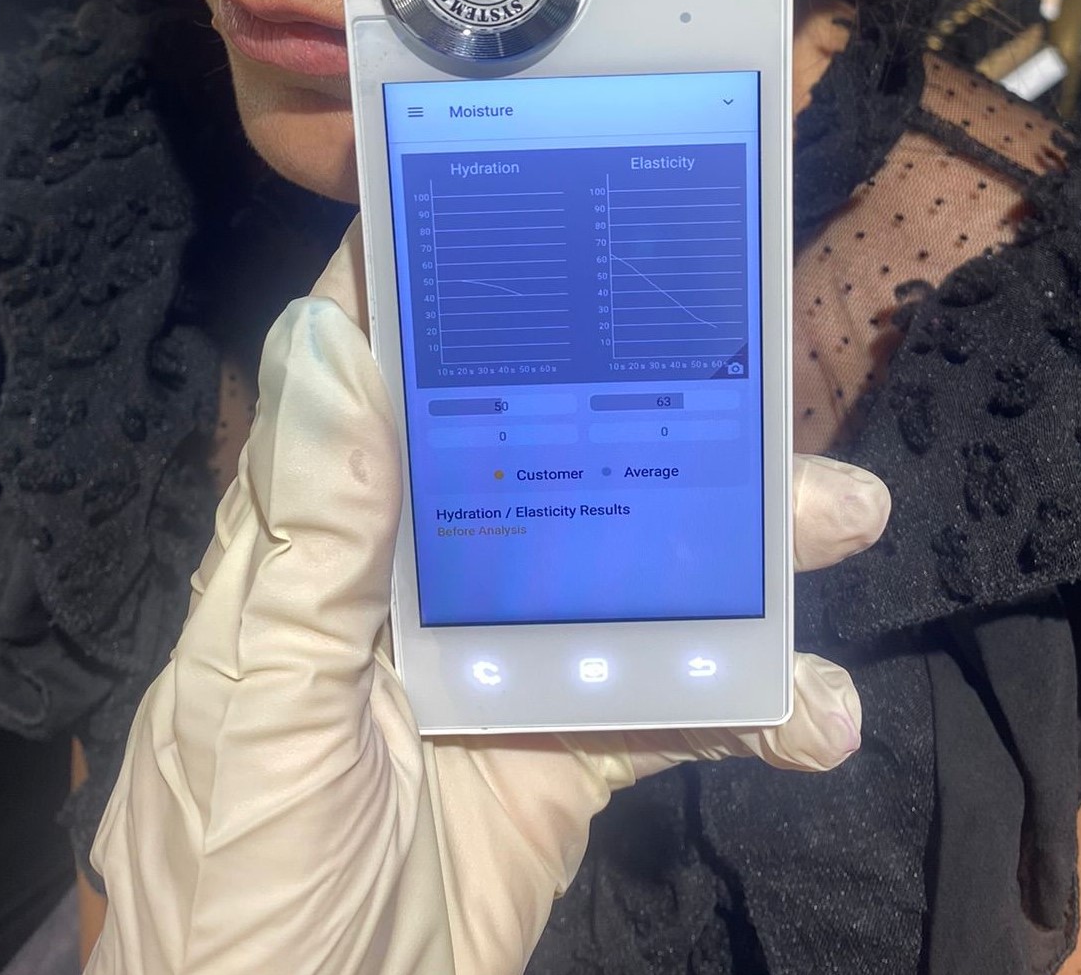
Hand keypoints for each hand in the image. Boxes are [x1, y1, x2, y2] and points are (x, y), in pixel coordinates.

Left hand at [87, 220, 889, 974]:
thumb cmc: (237, 887)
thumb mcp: (253, 712)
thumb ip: (306, 545)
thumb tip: (331, 345)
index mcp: (319, 546)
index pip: (368, 379)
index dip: (426, 284)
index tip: (512, 193)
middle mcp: (419, 576)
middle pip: (537, 450)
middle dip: (641, 398)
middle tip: (745, 351)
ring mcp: (504, 662)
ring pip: (631, 559)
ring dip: (741, 538)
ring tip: (843, 512)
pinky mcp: (569, 754)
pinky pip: (674, 703)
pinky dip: (754, 701)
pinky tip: (820, 711)